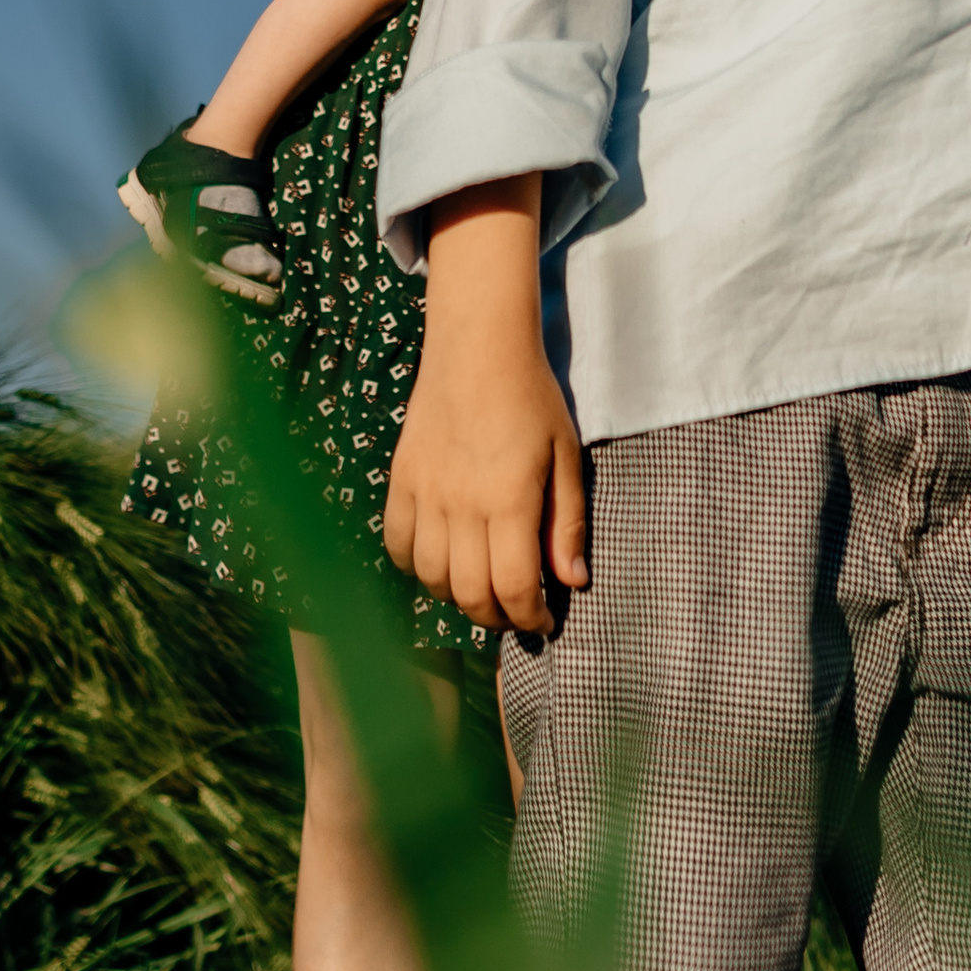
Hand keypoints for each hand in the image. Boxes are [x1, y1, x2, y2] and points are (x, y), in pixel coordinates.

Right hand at [385, 177, 586, 633]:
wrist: (477, 347)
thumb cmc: (532, 399)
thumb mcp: (566, 458)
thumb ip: (567, 523)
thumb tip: (573, 581)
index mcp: (510, 500)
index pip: (514, 587)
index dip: (530, 619)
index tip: (543, 623)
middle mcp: (462, 504)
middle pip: (469, 593)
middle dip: (496, 616)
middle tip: (514, 612)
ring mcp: (425, 493)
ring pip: (431, 577)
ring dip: (457, 597)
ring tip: (481, 589)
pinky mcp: (401, 480)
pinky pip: (398, 544)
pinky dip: (417, 567)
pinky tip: (442, 562)